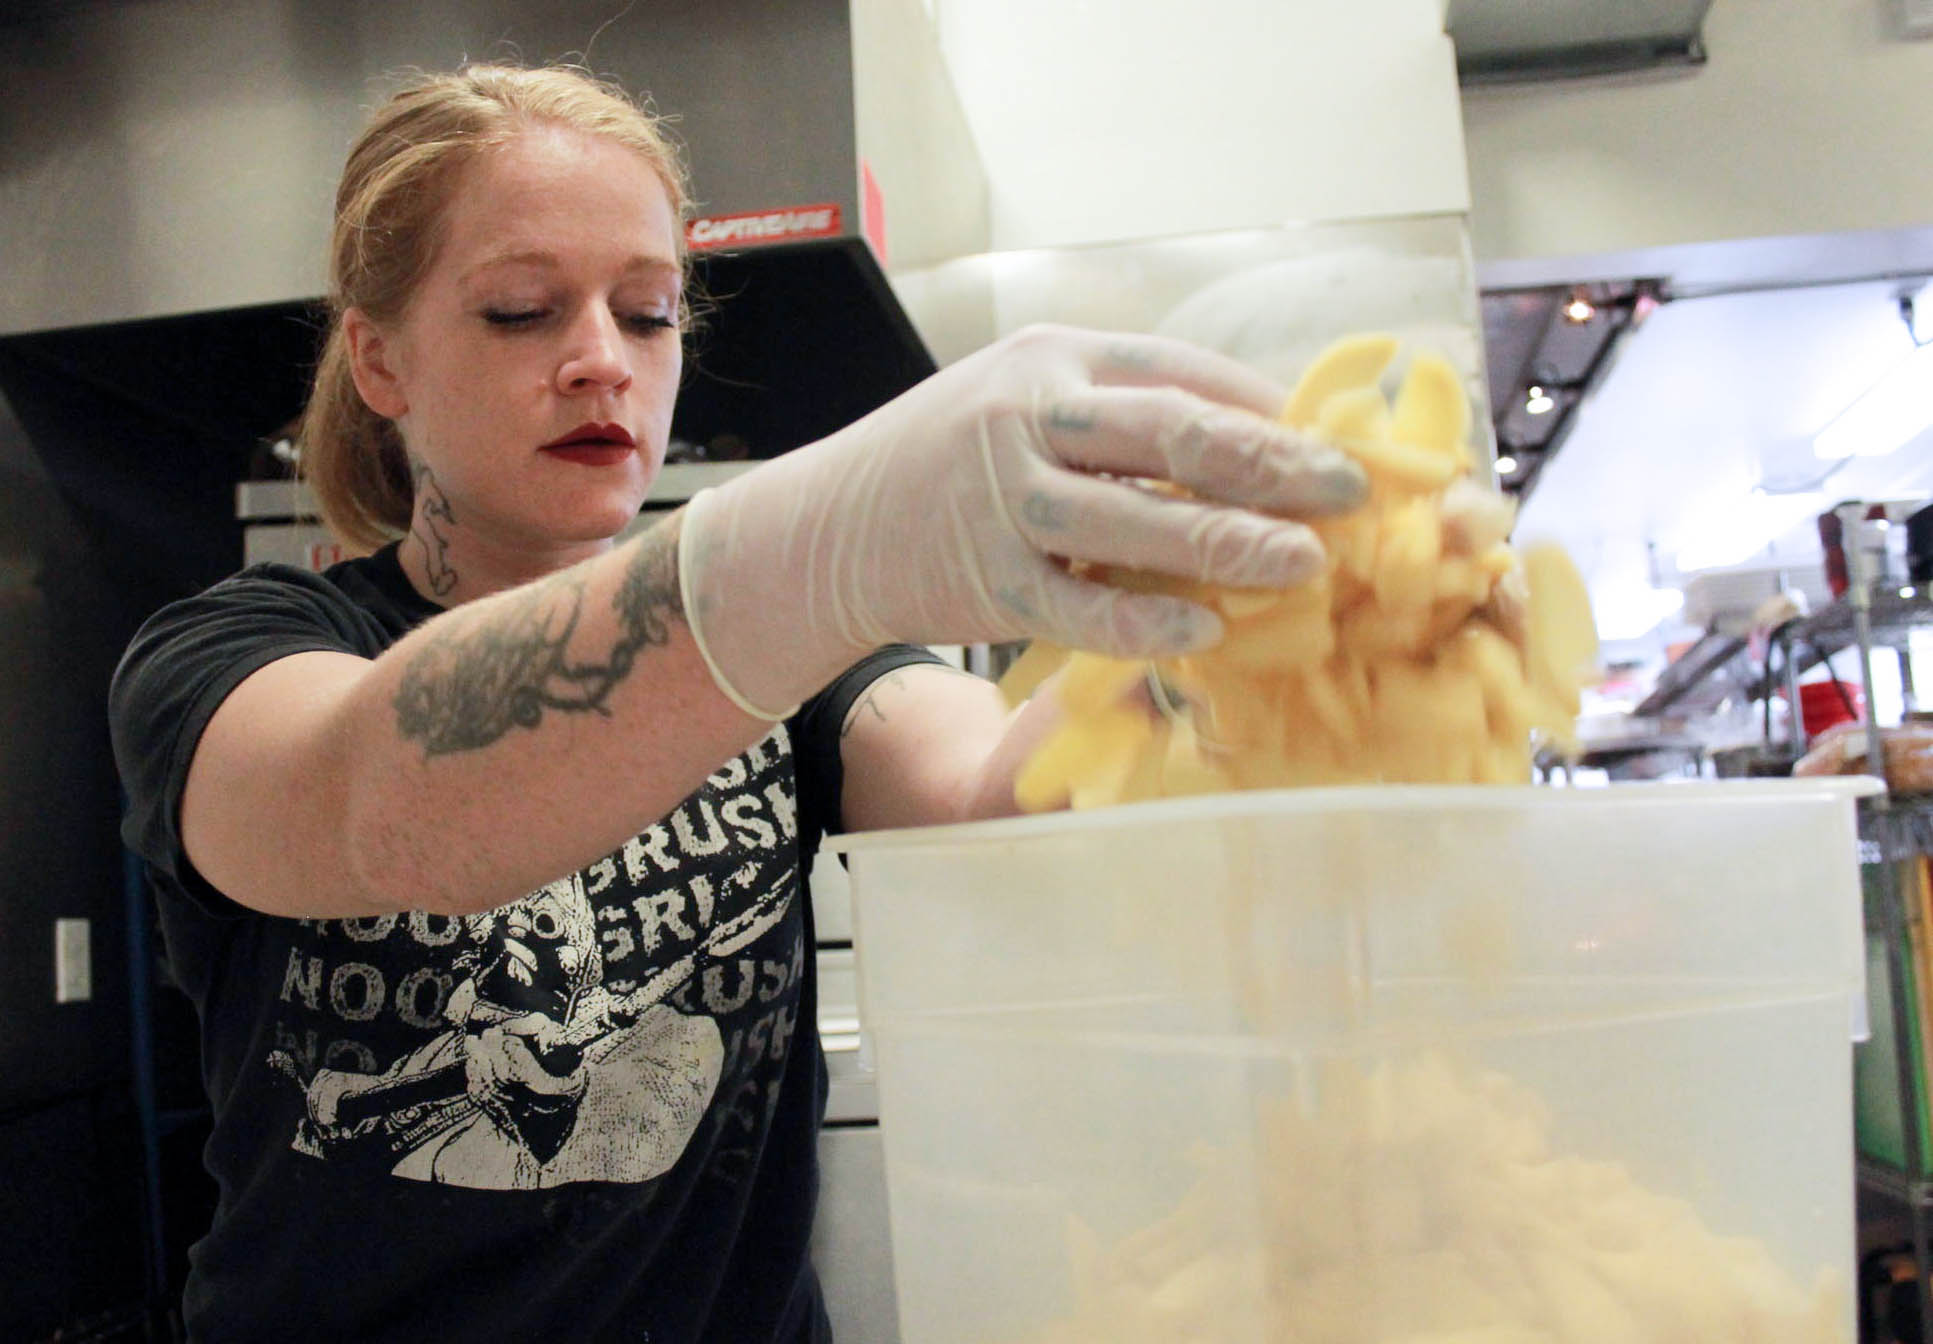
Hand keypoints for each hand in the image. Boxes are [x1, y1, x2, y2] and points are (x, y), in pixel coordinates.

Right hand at [680, 324, 1367, 715]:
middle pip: (1167, 431)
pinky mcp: (988, 580)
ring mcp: (1003, 499)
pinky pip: (1079, 604)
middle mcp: (1027, 415)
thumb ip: (1121, 415)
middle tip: (1348, 491)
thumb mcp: (1029, 405)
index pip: (1180, 371)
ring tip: (1302, 561)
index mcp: (1053, 358)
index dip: (1266, 407)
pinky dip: (1144, 618)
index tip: (1335, 440)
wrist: (832, 526)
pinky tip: (1205, 628)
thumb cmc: (954, 462)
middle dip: (1270, 462)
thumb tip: (1255, 440)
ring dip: (1225, 539)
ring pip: (1130, 516)